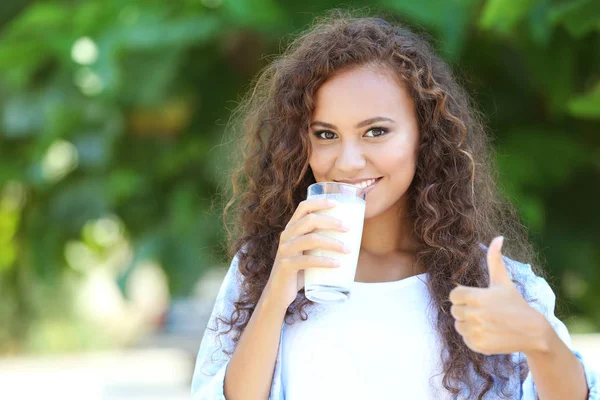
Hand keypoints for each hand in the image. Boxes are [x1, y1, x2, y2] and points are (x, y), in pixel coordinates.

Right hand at [264, 197, 349, 307]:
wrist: (279, 294)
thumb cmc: (299, 271)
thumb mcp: (307, 252)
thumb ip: (320, 244)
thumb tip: (352, 239)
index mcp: (291, 229)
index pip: (303, 207)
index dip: (320, 202)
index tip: (337, 203)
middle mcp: (286, 236)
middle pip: (309, 220)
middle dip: (331, 221)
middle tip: (348, 228)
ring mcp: (285, 250)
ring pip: (311, 239)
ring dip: (332, 243)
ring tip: (348, 249)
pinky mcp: (286, 266)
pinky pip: (308, 261)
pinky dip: (325, 261)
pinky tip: (338, 264)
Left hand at [449, 236, 548, 355]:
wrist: (533, 332)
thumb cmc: (515, 304)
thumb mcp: (503, 281)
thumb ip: (495, 259)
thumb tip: (498, 237)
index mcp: (477, 297)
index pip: (453, 295)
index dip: (462, 296)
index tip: (475, 298)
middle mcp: (474, 314)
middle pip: (454, 311)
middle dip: (466, 310)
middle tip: (483, 311)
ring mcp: (476, 331)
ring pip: (458, 325)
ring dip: (468, 324)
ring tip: (486, 322)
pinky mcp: (478, 345)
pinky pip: (465, 339)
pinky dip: (473, 337)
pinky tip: (488, 333)